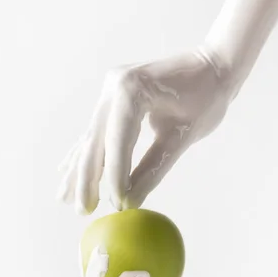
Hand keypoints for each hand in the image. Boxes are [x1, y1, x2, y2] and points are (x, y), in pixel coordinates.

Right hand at [57, 47, 236, 213]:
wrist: (213, 65)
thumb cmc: (206, 98)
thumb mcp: (183, 136)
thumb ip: (154, 168)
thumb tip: (131, 202)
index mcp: (132, 89)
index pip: (118, 140)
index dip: (114, 175)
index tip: (115, 204)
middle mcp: (113, 86)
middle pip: (96, 140)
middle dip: (88, 178)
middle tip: (83, 211)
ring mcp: (109, 89)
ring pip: (91, 137)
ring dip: (80, 169)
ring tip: (64, 198)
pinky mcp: (111, 96)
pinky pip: (96, 130)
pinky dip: (85, 152)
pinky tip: (66, 171)